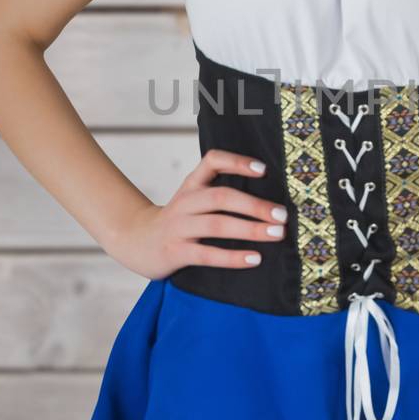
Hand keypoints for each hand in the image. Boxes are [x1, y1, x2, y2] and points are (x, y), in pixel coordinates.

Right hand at [108, 149, 289, 279]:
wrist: (136, 241)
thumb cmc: (178, 221)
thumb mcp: (193, 199)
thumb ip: (220, 194)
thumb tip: (268, 200)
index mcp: (192, 185)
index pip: (212, 161)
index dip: (237, 162)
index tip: (263, 170)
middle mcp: (185, 202)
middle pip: (221, 196)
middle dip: (254, 205)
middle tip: (282, 214)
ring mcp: (179, 227)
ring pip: (217, 224)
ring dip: (250, 229)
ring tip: (276, 234)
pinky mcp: (175, 251)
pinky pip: (207, 254)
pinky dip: (233, 257)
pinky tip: (254, 259)